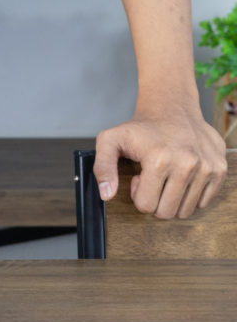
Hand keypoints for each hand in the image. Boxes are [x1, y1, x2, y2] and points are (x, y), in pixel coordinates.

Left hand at [93, 102, 227, 218]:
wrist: (171, 109)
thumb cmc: (140, 128)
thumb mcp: (110, 140)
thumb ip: (102, 167)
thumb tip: (107, 195)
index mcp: (159, 160)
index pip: (146, 206)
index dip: (138, 194)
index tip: (138, 176)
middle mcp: (187, 164)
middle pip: (167, 212)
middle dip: (155, 200)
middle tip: (152, 178)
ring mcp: (206, 168)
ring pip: (186, 211)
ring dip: (172, 198)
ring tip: (166, 176)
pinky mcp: (219, 170)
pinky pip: (203, 202)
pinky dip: (190, 195)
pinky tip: (181, 175)